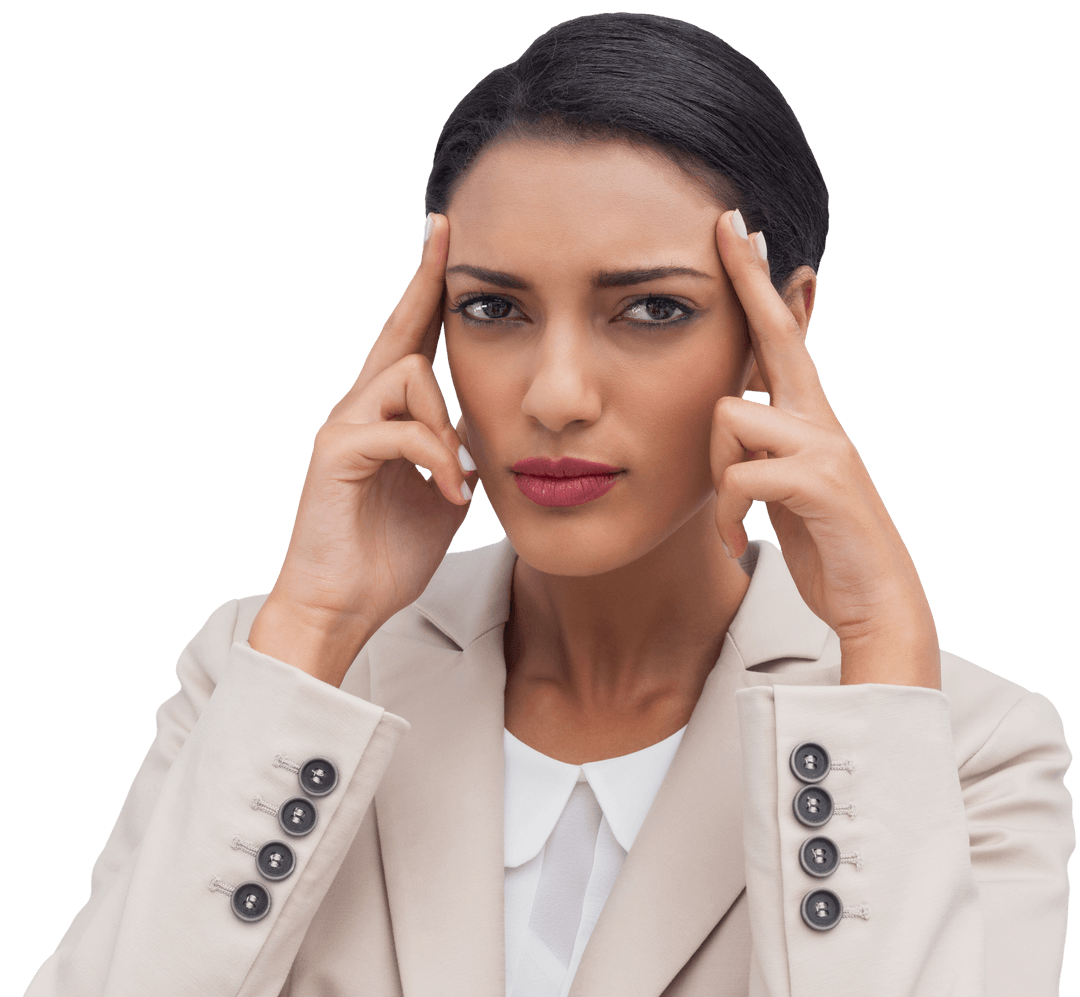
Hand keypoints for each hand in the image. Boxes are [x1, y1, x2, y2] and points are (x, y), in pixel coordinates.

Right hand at [249, 214, 475, 685]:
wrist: (343, 607)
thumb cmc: (388, 555)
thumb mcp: (439, 495)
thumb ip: (455, 455)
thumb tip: (481, 433)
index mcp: (389, 417)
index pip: (415, 344)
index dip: (433, 296)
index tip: (452, 244)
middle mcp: (360, 409)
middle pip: (398, 331)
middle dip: (424, 280)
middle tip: (445, 228)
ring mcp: (344, 427)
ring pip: (406, 375)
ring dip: (444, 422)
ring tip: (456, 479)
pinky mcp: (336, 454)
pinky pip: (398, 430)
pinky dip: (434, 459)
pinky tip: (450, 495)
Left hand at [710, 209, 939, 687]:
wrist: (872, 602)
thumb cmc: (824, 545)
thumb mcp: (787, 486)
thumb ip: (766, 447)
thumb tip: (736, 417)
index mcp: (807, 419)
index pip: (781, 339)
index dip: (760, 286)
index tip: (743, 233)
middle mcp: (820, 419)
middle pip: (777, 334)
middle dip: (749, 278)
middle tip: (730, 223)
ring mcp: (825, 446)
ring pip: (728, 417)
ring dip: (714, 476)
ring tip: (733, 520)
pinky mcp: (821, 481)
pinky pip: (741, 475)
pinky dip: (728, 515)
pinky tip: (738, 543)